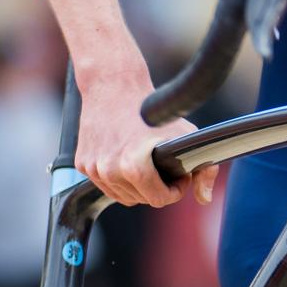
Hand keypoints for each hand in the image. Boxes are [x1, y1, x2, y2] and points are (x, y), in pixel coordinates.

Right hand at [74, 63, 218, 207]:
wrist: (114, 86)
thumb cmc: (153, 111)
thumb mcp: (186, 135)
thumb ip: (204, 170)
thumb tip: (204, 200)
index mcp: (133, 166)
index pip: (159, 200)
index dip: (175, 189)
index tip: (179, 174)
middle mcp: (109, 170)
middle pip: (141, 199)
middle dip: (156, 186)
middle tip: (163, 164)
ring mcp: (92, 168)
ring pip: (122, 196)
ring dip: (137, 186)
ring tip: (147, 162)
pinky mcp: (82, 164)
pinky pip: (106, 185)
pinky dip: (118, 178)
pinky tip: (127, 157)